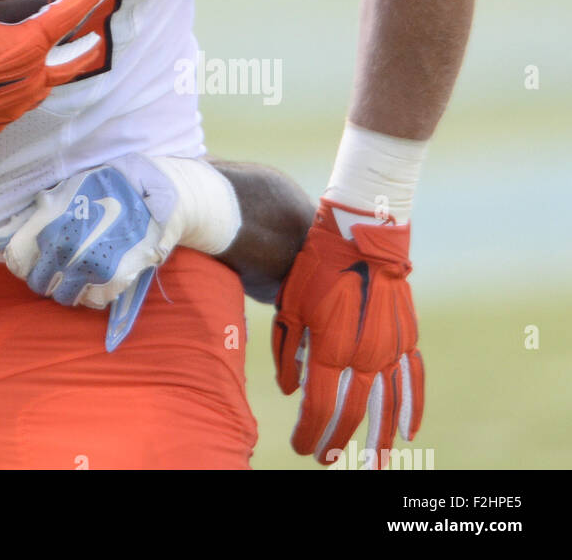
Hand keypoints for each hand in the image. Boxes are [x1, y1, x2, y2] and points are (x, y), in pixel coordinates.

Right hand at [0, 0, 118, 142]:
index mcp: (27, 48)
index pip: (71, 13)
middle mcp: (28, 80)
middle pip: (71, 64)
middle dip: (87, 50)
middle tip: (97, 39)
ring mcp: (13, 106)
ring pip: (44, 86)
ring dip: (53, 71)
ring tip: (52, 61)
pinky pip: (17, 104)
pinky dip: (21, 89)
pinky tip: (9, 84)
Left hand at [0, 162, 177, 350]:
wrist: (150, 192)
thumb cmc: (99, 190)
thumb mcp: (58, 196)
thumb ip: (21, 222)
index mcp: (46, 223)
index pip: (15, 260)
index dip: (24, 260)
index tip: (38, 254)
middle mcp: (65, 247)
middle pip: (37, 283)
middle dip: (47, 274)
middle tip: (64, 259)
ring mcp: (90, 265)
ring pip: (63, 298)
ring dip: (70, 286)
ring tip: (85, 263)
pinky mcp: (114, 280)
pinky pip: (91, 302)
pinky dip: (95, 292)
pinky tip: (103, 269)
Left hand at [273, 198, 423, 466]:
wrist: (357, 236)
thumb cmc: (315, 268)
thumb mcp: (290, 306)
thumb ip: (288, 351)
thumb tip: (291, 391)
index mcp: (330, 350)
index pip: (319, 408)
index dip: (310, 433)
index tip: (302, 447)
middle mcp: (363, 356)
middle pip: (352, 414)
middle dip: (337, 441)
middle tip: (326, 459)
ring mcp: (390, 349)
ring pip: (388, 406)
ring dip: (381, 440)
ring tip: (375, 465)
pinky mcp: (407, 338)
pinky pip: (413, 381)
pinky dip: (412, 408)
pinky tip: (410, 432)